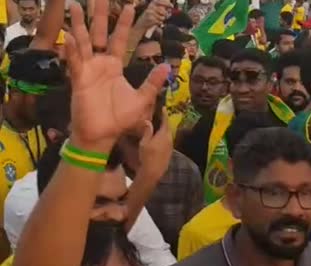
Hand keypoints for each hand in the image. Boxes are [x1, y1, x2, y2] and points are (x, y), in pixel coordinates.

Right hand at [65, 0, 168, 149]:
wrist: (103, 134)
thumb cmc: (121, 118)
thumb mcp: (142, 99)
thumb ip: (152, 82)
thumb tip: (167, 66)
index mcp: (115, 66)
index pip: (120, 39)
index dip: (124, 24)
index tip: (130, 6)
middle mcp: (100, 63)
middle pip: (99, 33)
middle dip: (99, 15)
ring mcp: (87, 69)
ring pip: (83, 41)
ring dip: (79, 24)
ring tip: (75, 4)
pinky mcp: (78, 78)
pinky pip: (74, 61)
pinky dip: (72, 49)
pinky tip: (70, 35)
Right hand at [135, 0, 171, 29]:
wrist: (142, 23)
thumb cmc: (151, 17)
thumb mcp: (156, 11)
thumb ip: (163, 10)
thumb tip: (170, 11)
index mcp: (152, 3)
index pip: (160, 1)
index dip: (167, 3)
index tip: (172, 6)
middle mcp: (151, 7)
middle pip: (163, 10)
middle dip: (166, 14)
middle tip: (167, 16)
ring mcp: (150, 13)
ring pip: (162, 17)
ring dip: (162, 19)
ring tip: (159, 19)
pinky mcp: (150, 19)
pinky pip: (159, 21)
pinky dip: (160, 23)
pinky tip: (156, 22)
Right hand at [138, 108, 172, 179]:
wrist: (154, 171)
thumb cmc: (147, 156)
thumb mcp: (144, 143)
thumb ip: (147, 131)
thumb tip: (148, 121)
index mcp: (163, 134)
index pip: (165, 121)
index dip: (164, 114)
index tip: (163, 108)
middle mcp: (169, 139)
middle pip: (167, 127)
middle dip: (164, 121)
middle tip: (159, 116)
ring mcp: (170, 145)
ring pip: (168, 134)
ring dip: (164, 129)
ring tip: (158, 126)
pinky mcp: (169, 151)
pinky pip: (167, 140)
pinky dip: (164, 136)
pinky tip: (158, 138)